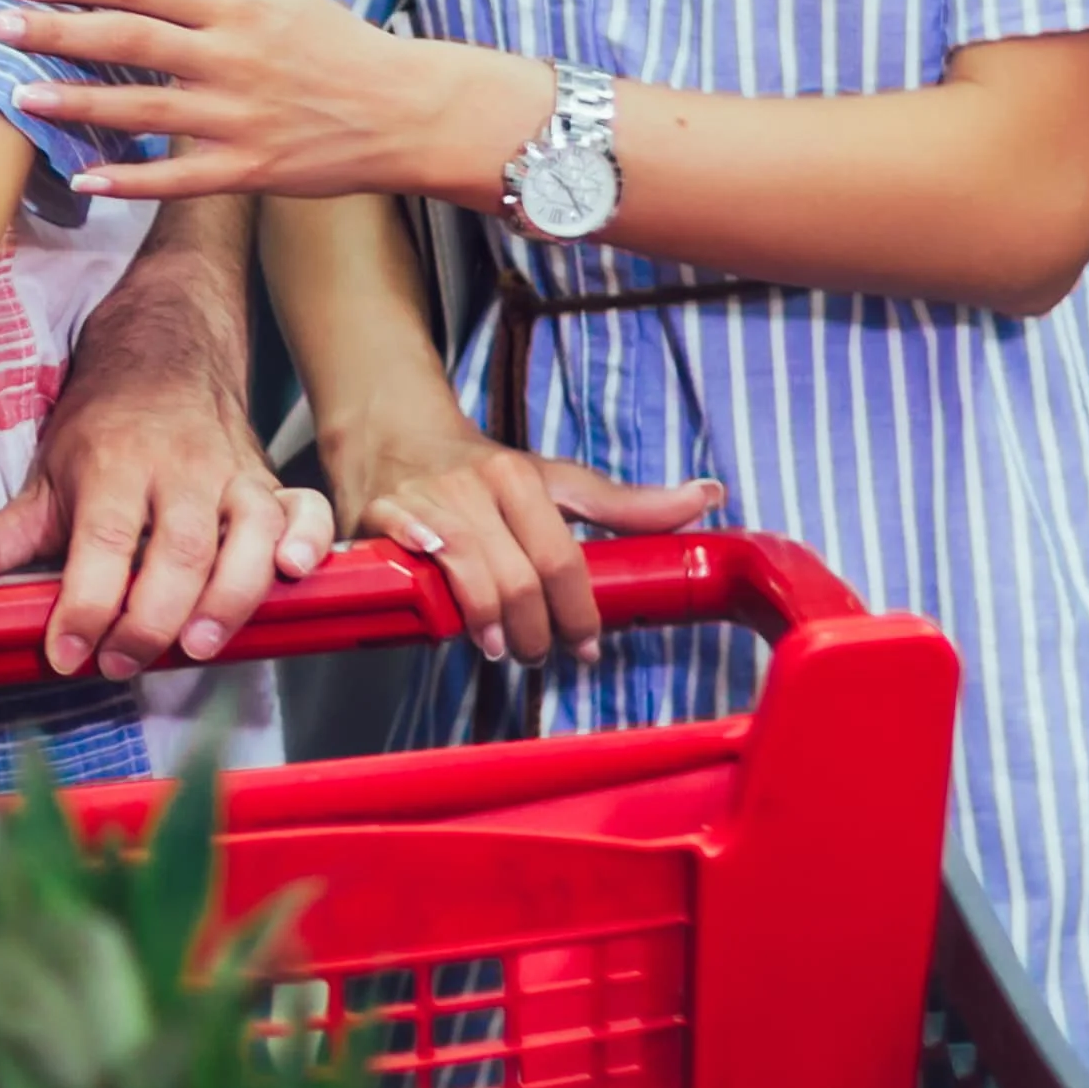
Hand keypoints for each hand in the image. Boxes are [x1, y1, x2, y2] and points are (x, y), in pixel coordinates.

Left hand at [0, 0, 545, 206]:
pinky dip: (130, 178)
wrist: (403, 109)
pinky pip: (178, 177)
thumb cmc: (332, 39)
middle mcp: (230, 56)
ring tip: (17, 97)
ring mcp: (237, 115)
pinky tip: (83, 177)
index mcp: (232, 4)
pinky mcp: (248, 168)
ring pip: (143, 108)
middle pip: (127, 39)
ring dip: (76, 104)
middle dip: (53, 31)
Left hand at [0, 376, 333, 685]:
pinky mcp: (270, 484)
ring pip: (244, 538)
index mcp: (110, 466)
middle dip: (154, 616)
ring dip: (228, 597)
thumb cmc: (101, 430)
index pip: (103, 539)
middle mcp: (176, 469)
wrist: (164, 350)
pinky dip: (307, 542)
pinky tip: (291, 575)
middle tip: (124, 661)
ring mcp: (230, 476)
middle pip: (178, 549)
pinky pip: (304, 510)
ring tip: (199, 646)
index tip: (67, 651)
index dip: (88, 602)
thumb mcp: (41, 482)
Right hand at [321, 398, 723, 668]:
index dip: (579, 613)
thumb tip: (708, 495)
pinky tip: (444, 621)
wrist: (393, 433)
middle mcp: (476, 486)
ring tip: (501, 649)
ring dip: (490, 627)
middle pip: (518, 579)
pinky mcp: (380, 515)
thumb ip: (626, 504)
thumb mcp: (555, 480)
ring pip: (468, 577)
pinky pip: (408, 558)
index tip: (587, 646)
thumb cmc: (483, 469)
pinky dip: (430, 589)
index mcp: (521, 477)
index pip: (562, 559)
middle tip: (539, 654)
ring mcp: (426, 501)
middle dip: (535, 632)